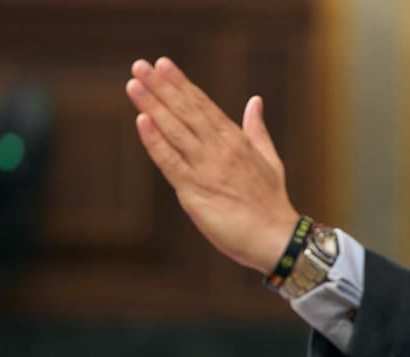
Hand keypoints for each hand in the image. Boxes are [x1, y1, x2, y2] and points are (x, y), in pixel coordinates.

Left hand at [125, 57, 297, 273]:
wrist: (275, 238)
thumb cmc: (272, 203)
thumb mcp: (269, 160)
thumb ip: (257, 130)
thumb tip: (255, 101)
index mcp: (236, 141)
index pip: (204, 106)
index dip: (182, 84)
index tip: (163, 65)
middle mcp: (219, 149)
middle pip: (186, 112)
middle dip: (162, 87)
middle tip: (141, 65)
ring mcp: (206, 169)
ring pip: (175, 131)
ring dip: (153, 106)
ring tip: (134, 84)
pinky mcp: (194, 191)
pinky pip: (170, 162)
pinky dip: (155, 142)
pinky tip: (142, 122)